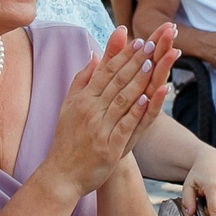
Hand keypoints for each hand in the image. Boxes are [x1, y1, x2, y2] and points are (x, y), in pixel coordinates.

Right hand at [38, 25, 178, 201]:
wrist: (61, 174)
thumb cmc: (67, 140)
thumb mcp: (69, 106)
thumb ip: (82, 80)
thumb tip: (94, 56)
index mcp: (83, 99)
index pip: (106, 72)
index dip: (123, 55)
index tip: (139, 40)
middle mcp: (90, 110)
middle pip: (116, 81)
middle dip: (136, 61)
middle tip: (153, 43)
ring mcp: (99, 128)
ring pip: (122, 99)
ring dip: (138, 80)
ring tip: (153, 62)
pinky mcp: (108, 147)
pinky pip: (124, 125)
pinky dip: (136, 111)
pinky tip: (148, 97)